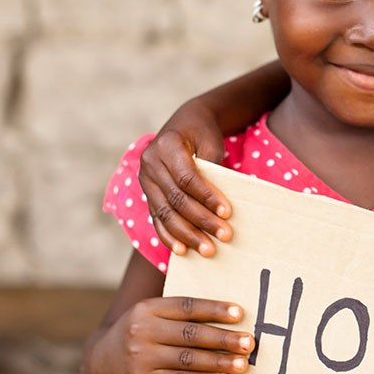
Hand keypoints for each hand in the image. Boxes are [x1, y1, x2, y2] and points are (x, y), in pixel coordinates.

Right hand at [86, 296, 253, 373]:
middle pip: (190, 334)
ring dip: (219, 362)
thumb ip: (179, 313)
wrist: (102, 364)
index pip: (186, 306)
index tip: (239, 313)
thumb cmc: (141, 333)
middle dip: (223, 339)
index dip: (214, 309)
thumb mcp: (151, 314)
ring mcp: (141, 358)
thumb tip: (229, 314)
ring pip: (187, 359)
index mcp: (147, 308)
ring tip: (243, 363)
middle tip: (249, 342)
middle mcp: (142, 331)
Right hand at [139, 103, 232, 256]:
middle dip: (201, 221)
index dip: (207, 197)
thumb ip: (213, 168)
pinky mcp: (147, 193)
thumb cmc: (203, 133)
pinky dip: (169, 236)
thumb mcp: (212, 141)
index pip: (187, 178)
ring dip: (187, 235)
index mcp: (166, 146)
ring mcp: (145, 179)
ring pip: (164, 213)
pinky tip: (183, 251)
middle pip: (175, 199)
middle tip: (224, 236)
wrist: (184, 123)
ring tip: (208, 250)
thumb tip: (221, 207)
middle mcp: (150, 163)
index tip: (227, 213)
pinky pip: (156, 218)